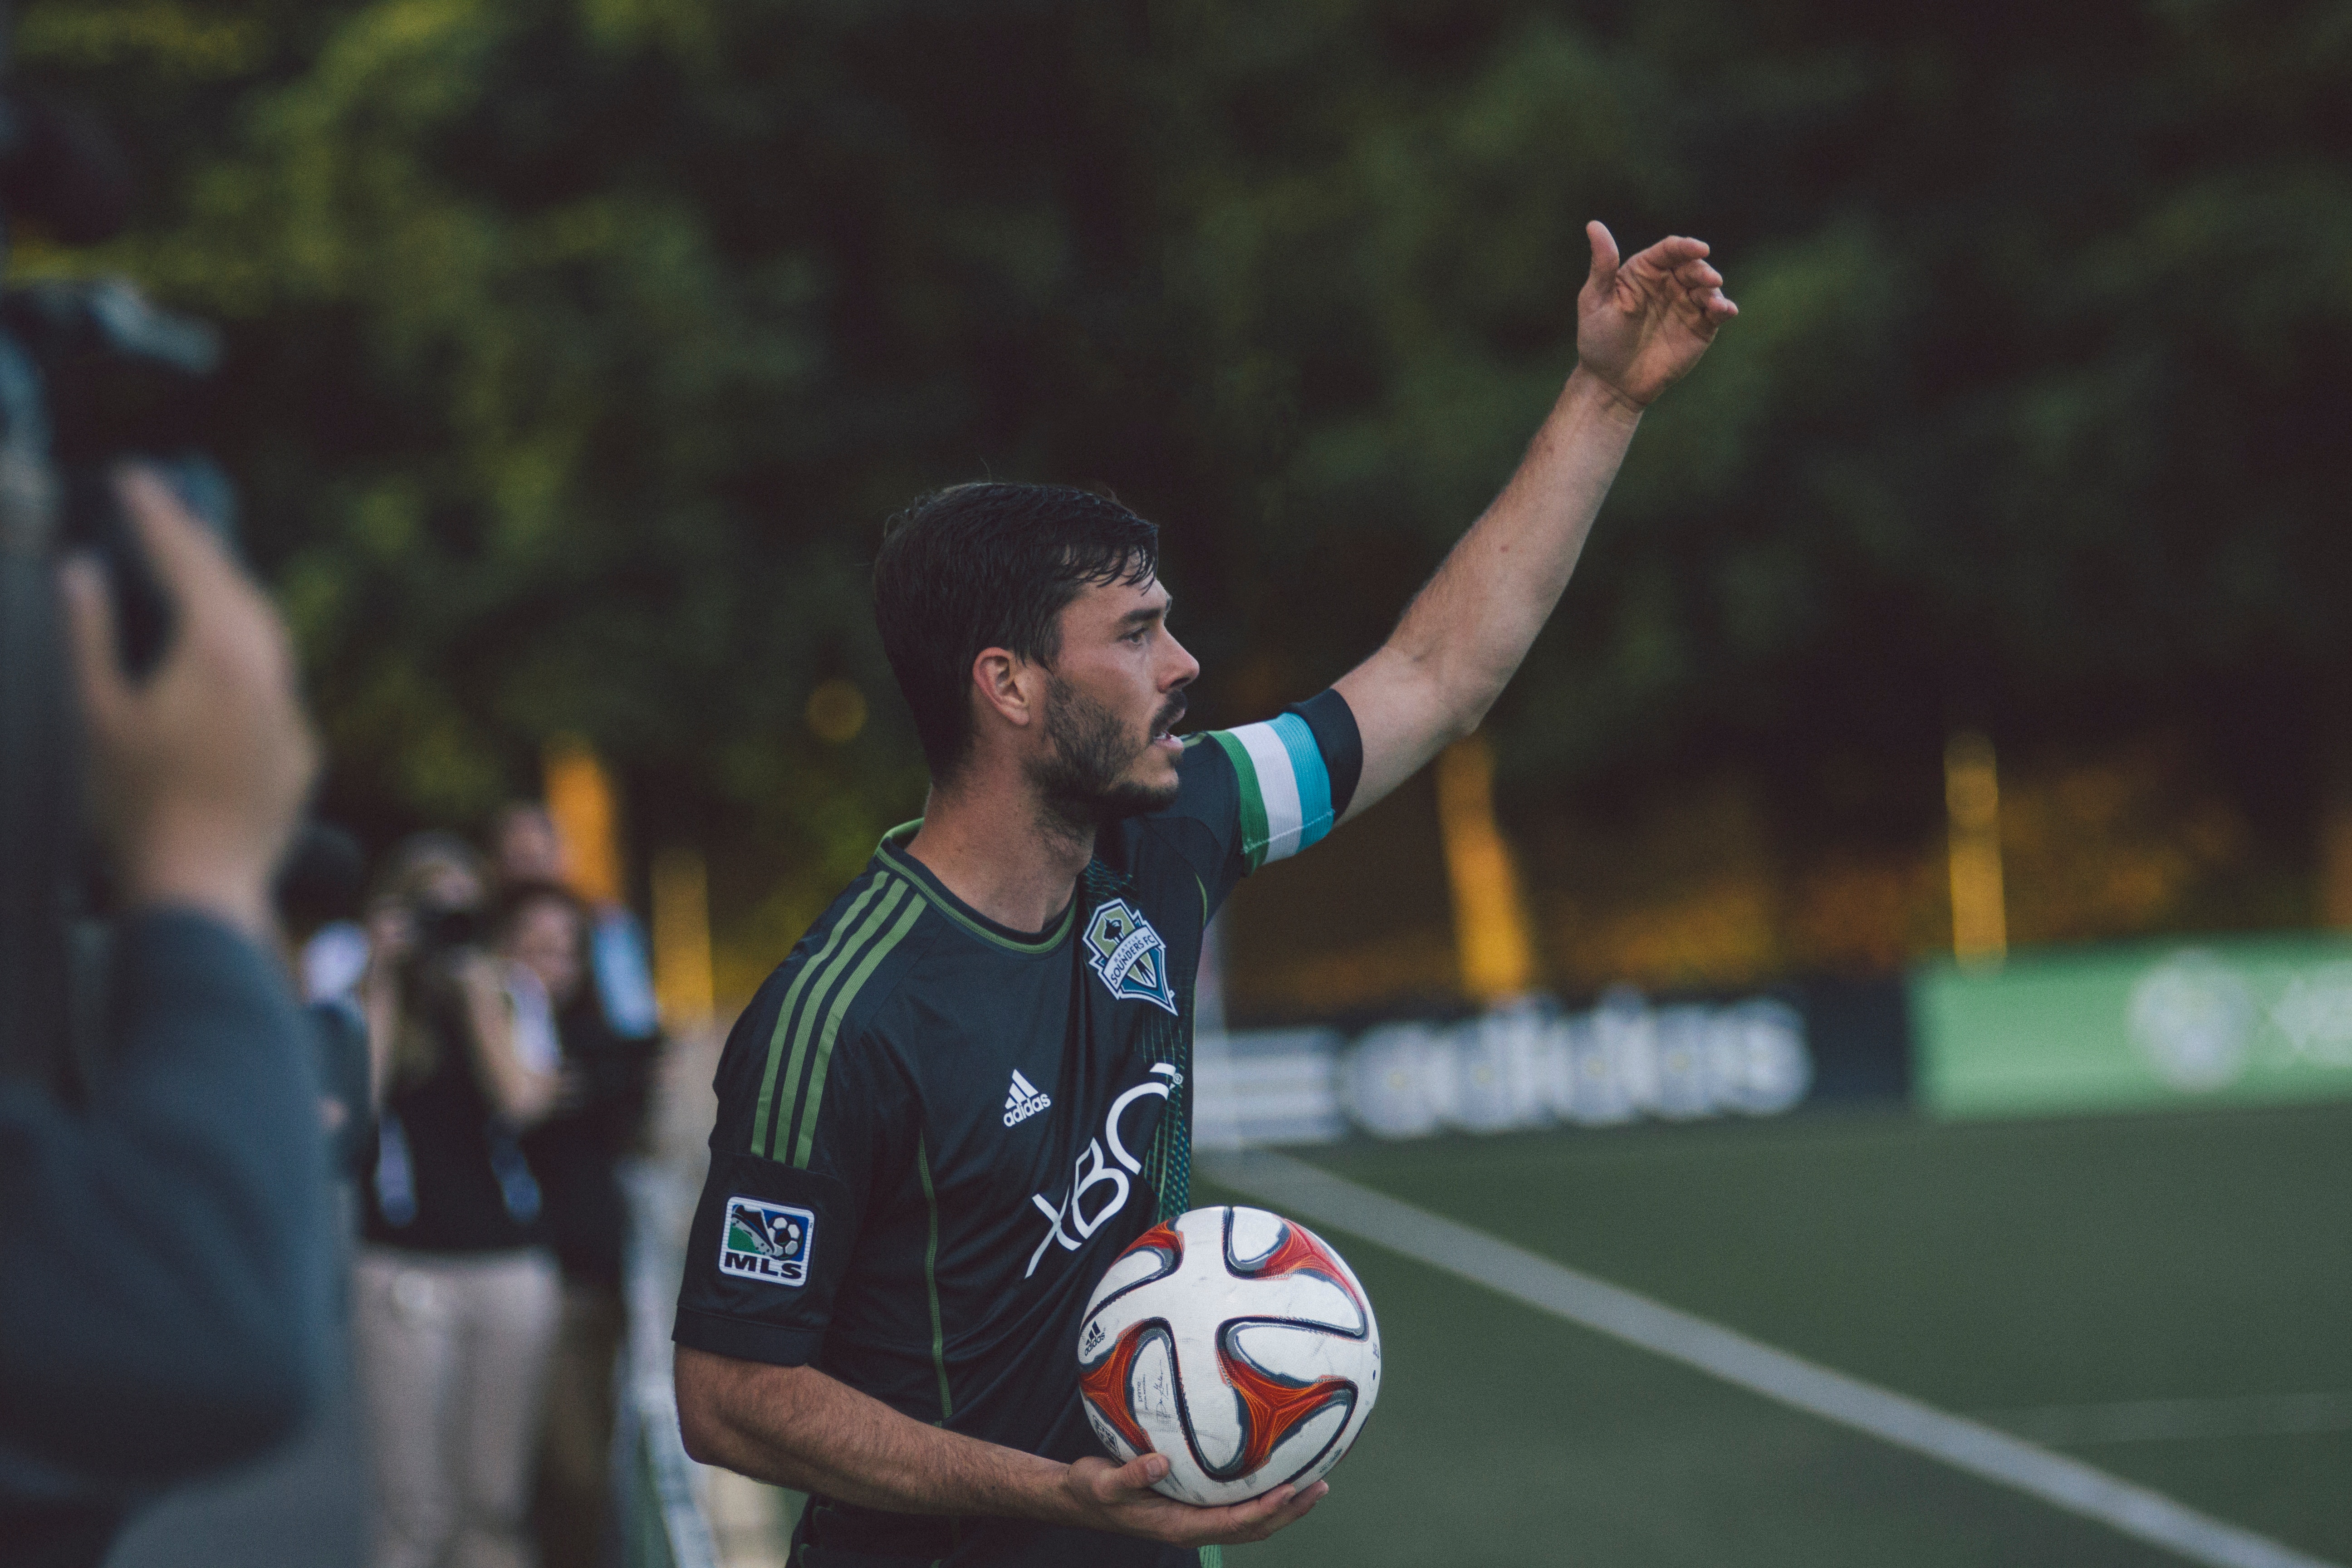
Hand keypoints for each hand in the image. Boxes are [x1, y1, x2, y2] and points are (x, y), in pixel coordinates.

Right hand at [61, 469, 316, 936]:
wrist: (199, 888)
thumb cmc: (133, 807)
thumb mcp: (92, 715)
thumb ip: (87, 636)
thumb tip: (83, 572)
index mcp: (220, 651)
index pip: (187, 562)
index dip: (158, 516)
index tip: (137, 478)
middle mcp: (270, 674)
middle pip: (238, 589)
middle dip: (200, 546)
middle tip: (167, 511)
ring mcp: (290, 716)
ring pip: (267, 635)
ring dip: (231, 598)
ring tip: (196, 571)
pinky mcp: (298, 756)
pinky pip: (276, 686)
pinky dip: (249, 657)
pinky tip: (227, 661)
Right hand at [1059, 1453, 1327, 1545]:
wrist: (1082, 1499)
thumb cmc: (1092, 1490)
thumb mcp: (1102, 1482)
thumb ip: (1130, 1475)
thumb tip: (1161, 1460)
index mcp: (1178, 1526)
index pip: (1231, 1523)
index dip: (1263, 1510)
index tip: (1289, 1490)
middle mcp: (1193, 1528)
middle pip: (1252, 1527)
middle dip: (1288, 1511)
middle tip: (1320, 1486)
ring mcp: (1196, 1520)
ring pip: (1250, 1520)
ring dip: (1284, 1507)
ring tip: (1314, 1484)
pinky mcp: (1195, 1507)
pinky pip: (1237, 1507)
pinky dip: (1263, 1497)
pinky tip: (1277, 1475)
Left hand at [1574, 221, 1737, 408]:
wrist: (1612, 382)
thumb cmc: (1599, 340)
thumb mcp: (1595, 301)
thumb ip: (1602, 265)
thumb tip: (1594, 225)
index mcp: (1645, 271)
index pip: (1669, 251)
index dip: (1685, 246)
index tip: (1698, 248)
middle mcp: (1669, 283)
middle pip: (1692, 266)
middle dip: (1702, 269)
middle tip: (1708, 280)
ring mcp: (1687, 304)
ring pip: (1708, 287)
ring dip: (1713, 289)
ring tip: (1712, 301)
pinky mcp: (1700, 326)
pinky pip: (1717, 313)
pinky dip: (1724, 309)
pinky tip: (1725, 311)